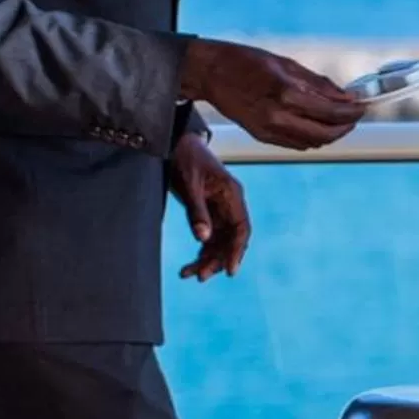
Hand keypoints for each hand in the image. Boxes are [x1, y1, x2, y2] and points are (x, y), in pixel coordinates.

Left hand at [167, 133, 250, 280]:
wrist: (176, 142)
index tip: (229, 270)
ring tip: (190, 274)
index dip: (237, 250)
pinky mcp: (208, 211)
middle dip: (217, 259)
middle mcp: (230, 203)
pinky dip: (200, 250)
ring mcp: (219, 208)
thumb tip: (203, 239)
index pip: (241, 228)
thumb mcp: (188, 184)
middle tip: (202, 276)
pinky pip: (209, 236)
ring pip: (219, 240)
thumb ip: (197, 212)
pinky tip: (189, 264)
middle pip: (230, 239)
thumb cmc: (184, 158)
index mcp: (231, 194)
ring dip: (207, 258)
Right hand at [178, 38, 362, 151]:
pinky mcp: (262, 136)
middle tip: (355, 115)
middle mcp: (278, 117)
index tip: (362, 106)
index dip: (352, 112)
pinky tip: (318, 124)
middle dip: (345, 127)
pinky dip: (313, 137)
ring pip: (313, 143)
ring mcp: (269, 130)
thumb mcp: (286, 64)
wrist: (209, 72)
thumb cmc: (244, 60)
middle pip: (325, 134)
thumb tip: (345, 95)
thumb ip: (318, 83)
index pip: (331, 112)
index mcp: (285, 94)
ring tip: (339, 120)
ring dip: (331, 134)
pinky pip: (297, 144)